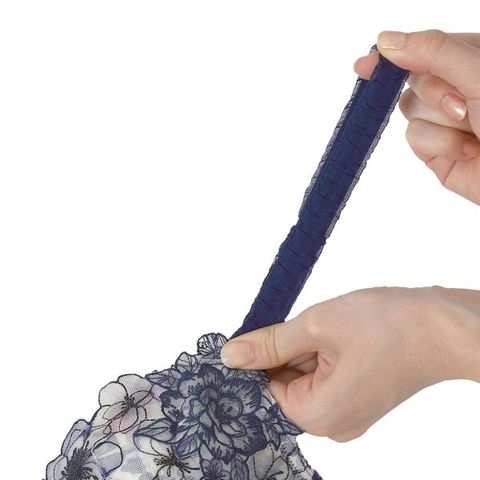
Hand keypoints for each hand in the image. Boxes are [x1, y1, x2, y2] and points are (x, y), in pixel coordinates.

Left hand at [220, 286, 479, 441]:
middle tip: (310, 326)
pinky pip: (324, 376)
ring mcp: (348, 412)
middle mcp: (333, 424)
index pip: (263, 390)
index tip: (261, 332)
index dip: (257, 358)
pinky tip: (340, 335)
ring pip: (303, 376)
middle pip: (283, 384)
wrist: (443, 325)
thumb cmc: (388, 325)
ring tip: (333, 330)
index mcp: (318, 415)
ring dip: (305, 348)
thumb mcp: (316, 326)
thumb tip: (230, 356)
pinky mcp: (358, 396)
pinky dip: (321, 352)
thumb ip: (269, 343)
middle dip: (286, 350)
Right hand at [354, 30, 479, 204]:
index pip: (422, 48)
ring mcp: (443, 119)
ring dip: (440, 121)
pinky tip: (467, 150)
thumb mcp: (479, 73)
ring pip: (409, 110)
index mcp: (471, 59)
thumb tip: (388, 41)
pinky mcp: (435, 150)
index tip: (368, 63)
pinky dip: (438, 144)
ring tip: (472, 129)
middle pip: (412, 81)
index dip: (394, 54)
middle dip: (435, 93)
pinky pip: (414, 137)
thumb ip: (433, 52)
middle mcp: (456, 87)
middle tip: (464, 104)